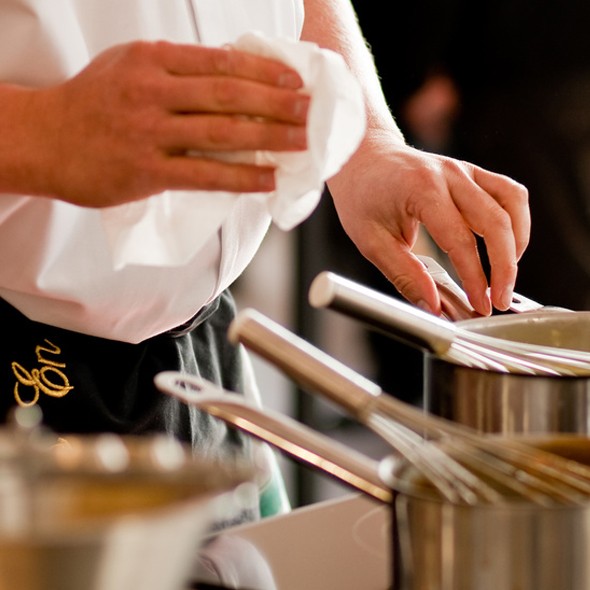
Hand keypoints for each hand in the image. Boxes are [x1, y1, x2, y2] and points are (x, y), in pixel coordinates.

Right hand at [5, 41, 309, 206]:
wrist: (44, 140)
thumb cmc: (90, 104)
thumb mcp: (127, 68)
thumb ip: (173, 71)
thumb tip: (225, 75)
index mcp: (151, 61)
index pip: (219, 62)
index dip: (262, 70)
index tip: (295, 79)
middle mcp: (151, 92)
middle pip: (227, 95)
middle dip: (275, 102)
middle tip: (309, 109)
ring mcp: (149, 133)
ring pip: (221, 133)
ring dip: (267, 137)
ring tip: (300, 141)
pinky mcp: (147, 171)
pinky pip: (204, 174)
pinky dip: (240, 176)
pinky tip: (267, 178)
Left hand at [327, 136, 529, 314]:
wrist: (361, 158)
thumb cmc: (362, 196)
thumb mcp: (371, 241)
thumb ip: (404, 274)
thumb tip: (432, 306)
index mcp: (422, 190)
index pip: (460, 241)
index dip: (475, 278)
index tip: (480, 304)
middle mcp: (450, 174)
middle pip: (496, 223)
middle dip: (505, 267)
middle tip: (500, 300)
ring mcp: (464, 170)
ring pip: (512, 203)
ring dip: (517, 242)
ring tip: (506, 275)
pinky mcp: (471, 172)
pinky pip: (508, 192)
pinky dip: (514, 220)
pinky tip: (505, 246)